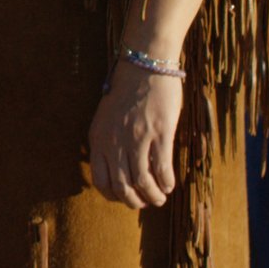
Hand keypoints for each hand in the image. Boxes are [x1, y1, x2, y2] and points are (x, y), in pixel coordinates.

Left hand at [88, 64, 183, 208]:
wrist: (144, 65)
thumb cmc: (127, 91)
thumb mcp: (106, 118)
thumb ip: (108, 141)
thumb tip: (117, 169)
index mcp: (98, 138)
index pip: (100, 181)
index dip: (114, 195)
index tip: (126, 197)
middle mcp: (114, 141)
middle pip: (122, 187)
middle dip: (135, 201)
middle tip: (146, 202)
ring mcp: (136, 138)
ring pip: (143, 183)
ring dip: (153, 196)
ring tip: (161, 197)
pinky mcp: (159, 133)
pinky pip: (162, 169)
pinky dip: (166, 182)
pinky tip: (170, 184)